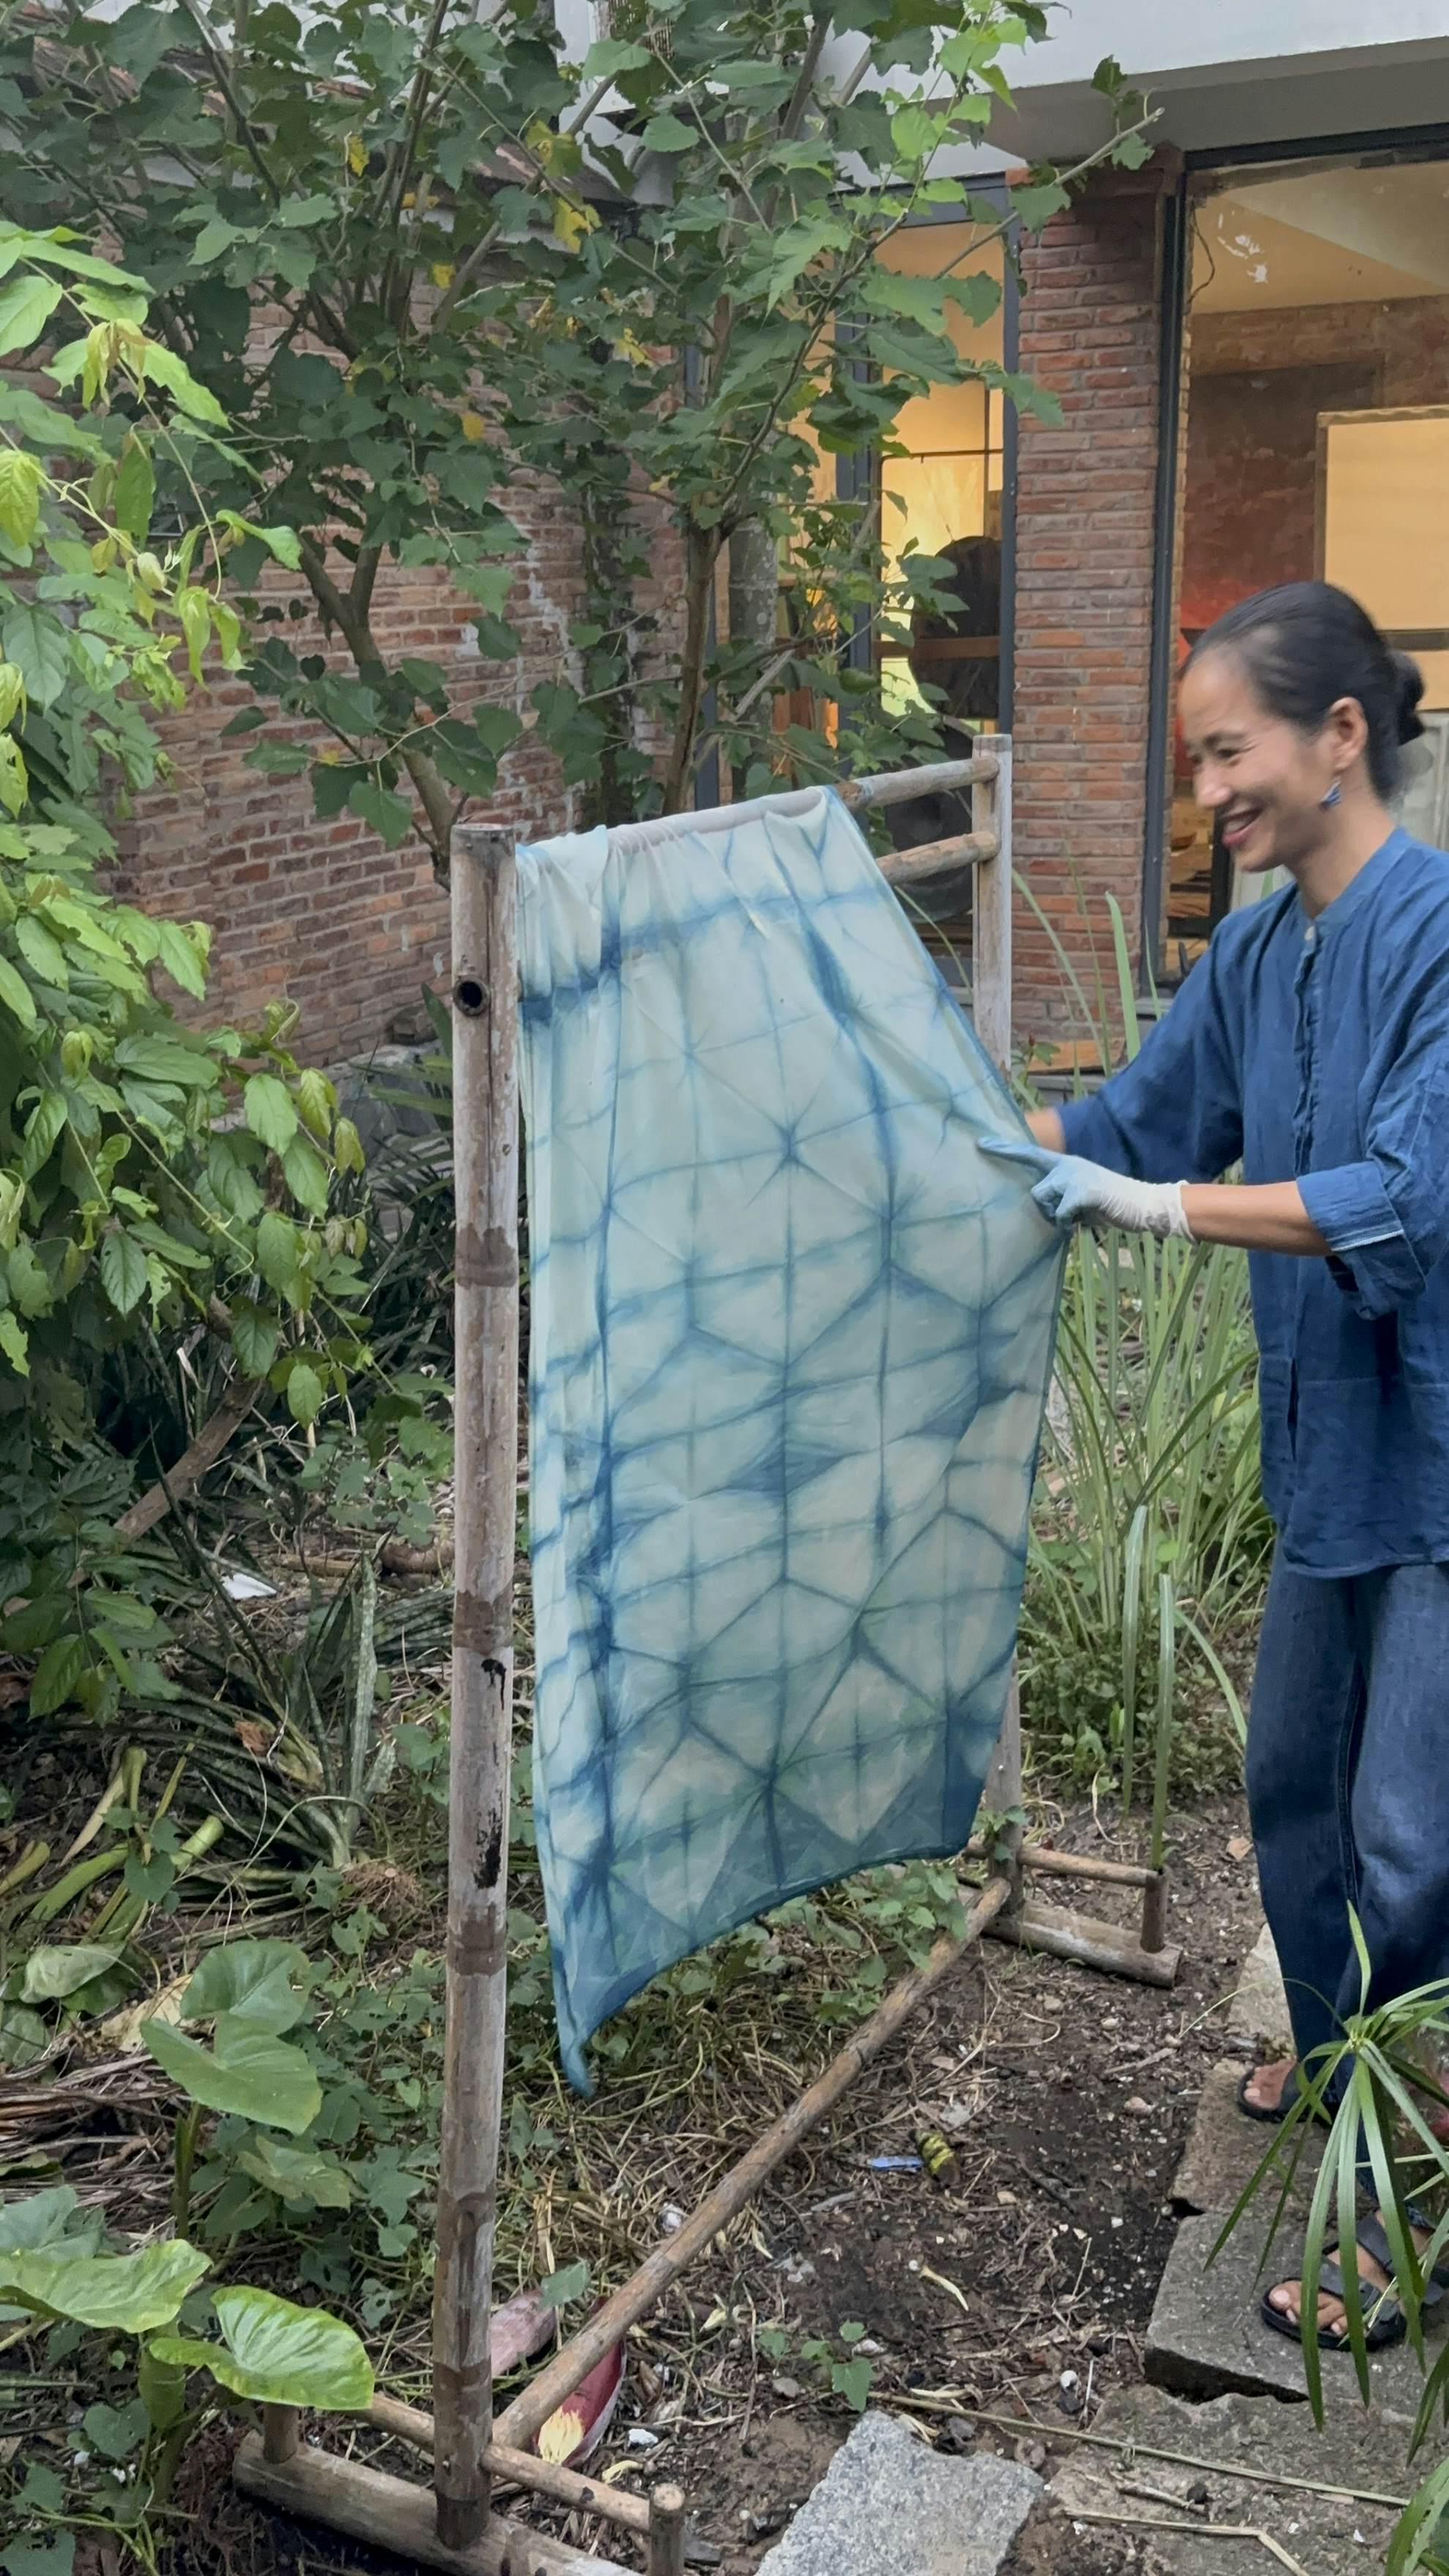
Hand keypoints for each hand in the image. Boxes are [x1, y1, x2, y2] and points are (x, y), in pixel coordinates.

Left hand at [980, 1137, 1192, 1240]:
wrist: (1141, 1204)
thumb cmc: (1109, 1204)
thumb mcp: (1080, 1196)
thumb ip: (1060, 1195)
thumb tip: (1045, 1209)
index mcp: (1066, 1164)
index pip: (1030, 1153)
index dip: (1005, 1149)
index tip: (981, 1143)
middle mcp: (1067, 1165)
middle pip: (1035, 1191)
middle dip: (1046, 1210)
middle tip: (1066, 1219)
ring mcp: (1074, 1176)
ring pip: (1043, 1201)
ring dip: (1057, 1217)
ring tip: (1078, 1217)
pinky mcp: (1081, 1191)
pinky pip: (1059, 1215)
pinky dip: (1067, 1225)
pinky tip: (1083, 1223)